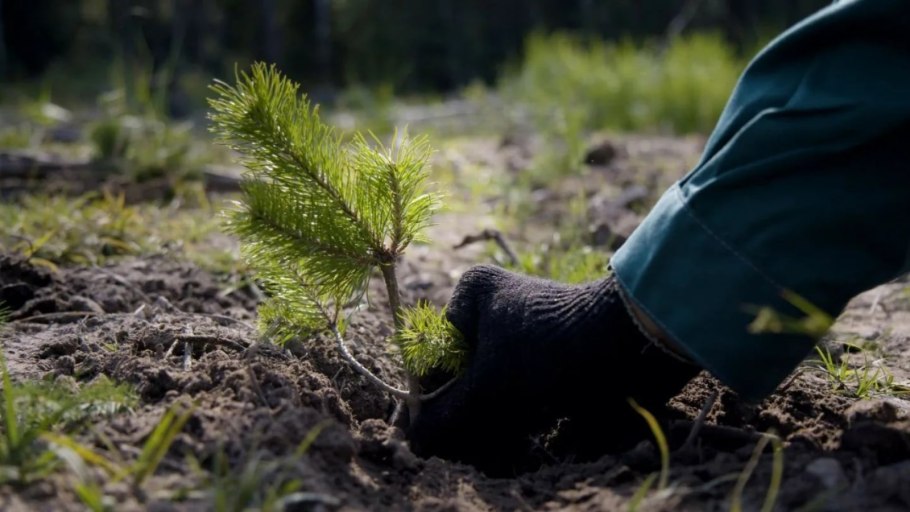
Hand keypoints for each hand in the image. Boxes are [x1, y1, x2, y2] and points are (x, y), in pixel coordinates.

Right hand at [407, 265, 696, 473]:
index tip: (423, 432)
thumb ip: (446, 413)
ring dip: (487, 418)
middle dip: (460, 410)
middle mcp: (493, 309)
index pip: (433, 353)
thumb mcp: (490, 382)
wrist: (633, 343)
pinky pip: (515, 394)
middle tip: (456, 442)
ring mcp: (522, 334)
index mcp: (472, 296)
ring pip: (488, 388)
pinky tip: (519, 431)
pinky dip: (512, 417)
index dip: (428, 396)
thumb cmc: (551, 348)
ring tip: (493, 437)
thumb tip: (413, 442)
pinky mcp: (546, 360)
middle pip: (460, 373)